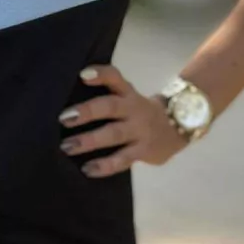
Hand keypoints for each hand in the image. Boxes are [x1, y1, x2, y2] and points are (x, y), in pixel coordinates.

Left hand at [58, 64, 190, 176]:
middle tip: (63, 118)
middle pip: (111, 106)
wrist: (179, 127)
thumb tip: (69, 109)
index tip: (83, 74)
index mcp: (128, 94)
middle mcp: (133, 109)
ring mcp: (139, 131)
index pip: (115, 78)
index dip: (101, 74)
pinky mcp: (143, 151)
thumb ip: (106, 98)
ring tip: (68, 147)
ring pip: (114, 134)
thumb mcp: (129, 99)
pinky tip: (87, 169)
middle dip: (87, 111)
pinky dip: (105, 165)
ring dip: (90, 140)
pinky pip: (122, 159)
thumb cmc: (141, 113)